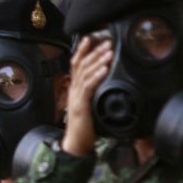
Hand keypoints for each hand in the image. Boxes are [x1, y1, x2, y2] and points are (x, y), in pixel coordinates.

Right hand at [62, 36, 112, 155]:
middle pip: (81, 66)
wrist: (75, 144)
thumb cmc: (84, 127)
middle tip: (106, 42)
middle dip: (94, 52)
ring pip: (85, 74)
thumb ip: (93, 93)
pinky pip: (88, 87)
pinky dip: (96, 76)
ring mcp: (76, 97)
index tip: (90, 38)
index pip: (76, 65)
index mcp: (75, 89)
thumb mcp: (89, 105)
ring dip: (98, 61)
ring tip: (108, 52)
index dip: (82, 50)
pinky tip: (103, 70)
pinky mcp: (80, 105)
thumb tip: (105, 82)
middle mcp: (74, 90)